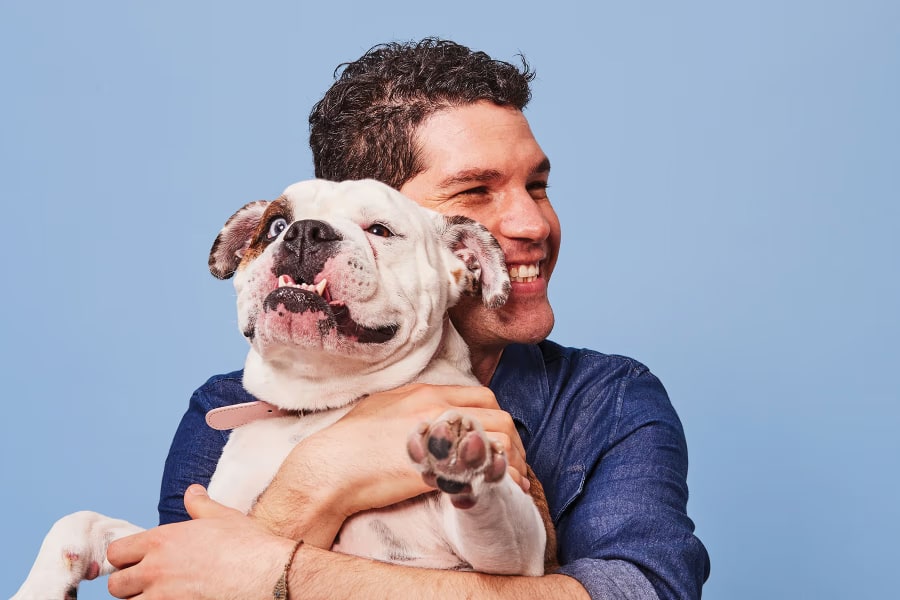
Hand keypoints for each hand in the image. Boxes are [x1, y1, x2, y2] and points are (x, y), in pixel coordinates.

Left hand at [107, 485, 293, 599]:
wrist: (266, 574)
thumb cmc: (247, 545)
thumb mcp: (223, 517)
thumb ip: (200, 505)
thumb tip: (193, 492)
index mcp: (162, 541)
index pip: (116, 553)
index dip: (125, 557)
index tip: (137, 561)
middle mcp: (155, 570)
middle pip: (116, 585)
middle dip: (129, 584)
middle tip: (148, 583)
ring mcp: (163, 597)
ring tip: (162, 594)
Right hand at [251, 383, 527, 544]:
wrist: (328, 468)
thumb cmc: (345, 444)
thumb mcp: (379, 409)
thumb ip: (408, 406)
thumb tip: (422, 413)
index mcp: (424, 392)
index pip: (482, 395)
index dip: (494, 418)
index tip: (492, 440)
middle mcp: (438, 407)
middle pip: (500, 415)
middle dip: (510, 440)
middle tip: (508, 463)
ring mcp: (442, 435)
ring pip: (503, 437)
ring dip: (512, 459)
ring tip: (510, 480)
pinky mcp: (443, 465)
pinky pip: (491, 464)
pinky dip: (503, 477)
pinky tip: (501, 490)